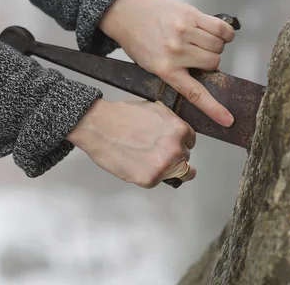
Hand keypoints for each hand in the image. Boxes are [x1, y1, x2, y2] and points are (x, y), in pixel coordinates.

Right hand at [68, 99, 196, 187]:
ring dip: (163, 169)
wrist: (99, 125)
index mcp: (178, 130)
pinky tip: (135, 164)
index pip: (190, 142)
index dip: (178, 143)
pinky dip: (146, 175)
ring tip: (145, 160)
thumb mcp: (155, 109)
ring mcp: (163, 166)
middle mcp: (175, 149)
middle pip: (184, 159)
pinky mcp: (149, 179)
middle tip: (154, 153)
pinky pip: (156, 181)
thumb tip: (176, 133)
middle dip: (171, 156)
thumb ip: (170, 123)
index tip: (170, 145)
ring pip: (174, 174)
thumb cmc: (121, 116)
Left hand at [99, 0, 235, 126]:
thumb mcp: (152, 65)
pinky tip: (217, 33)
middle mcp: (175, 51)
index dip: (213, 107)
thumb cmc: (139, 39)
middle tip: (196, 55)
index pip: (195, 92)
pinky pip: (221, 28)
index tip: (227, 119)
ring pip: (218, 46)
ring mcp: (184, 31)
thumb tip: (206, 76)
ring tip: (200, 42)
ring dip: (215, 46)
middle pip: (213, 62)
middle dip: (209, 61)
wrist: (128, 13)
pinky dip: (225, 33)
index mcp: (165, 68)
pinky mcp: (191, 14)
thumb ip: (176, 72)